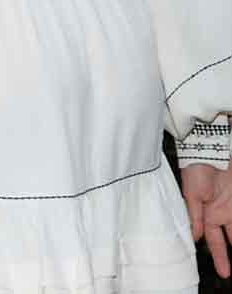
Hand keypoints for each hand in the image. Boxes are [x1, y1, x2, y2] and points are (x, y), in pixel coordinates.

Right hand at [181, 163, 231, 277]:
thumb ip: (194, 217)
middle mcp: (218, 211)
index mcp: (205, 212)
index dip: (218, 255)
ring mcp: (230, 206)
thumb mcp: (192, 194)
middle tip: (227, 272)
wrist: (210, 148)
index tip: (223, 271)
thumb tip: (195, 238)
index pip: (211, 239)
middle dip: (226, 256)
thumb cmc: (196, 168)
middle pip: (225, 238)